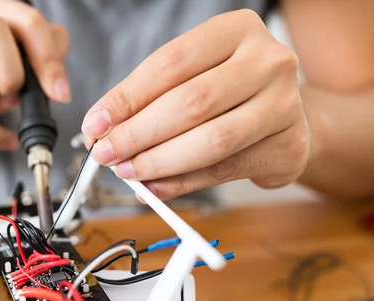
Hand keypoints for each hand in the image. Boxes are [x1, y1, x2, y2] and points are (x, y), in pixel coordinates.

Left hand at [82, 10, 308, 199]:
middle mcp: (268, 61)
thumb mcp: (191, 78)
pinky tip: (154, 187)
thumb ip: (150, 100)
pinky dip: (181, 183)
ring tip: (127, 172)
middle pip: (190, 103)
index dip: (126, 98)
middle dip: (138, 134)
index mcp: (235, 31)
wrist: (286, 118)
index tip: (96, 125)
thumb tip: (102, 131)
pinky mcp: (288, 146)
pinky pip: (223, 170)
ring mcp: (285, 104)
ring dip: (158, 163)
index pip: (170, 63)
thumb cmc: (228, 92)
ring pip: (211, 141)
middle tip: (106, 154)